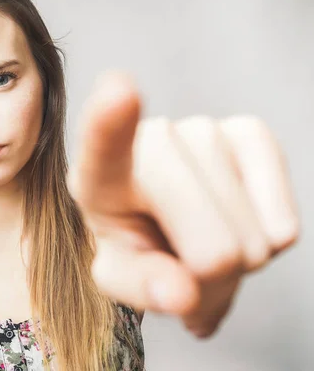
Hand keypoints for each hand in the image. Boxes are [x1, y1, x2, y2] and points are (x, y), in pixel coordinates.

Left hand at [67, 72, 299, 337]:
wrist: (163, 219)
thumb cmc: (135, 242)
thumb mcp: (122, 276)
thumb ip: (143, 288)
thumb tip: (182, 294)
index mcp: (100, 176)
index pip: (104, 147)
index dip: (111, 121)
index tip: (119, 89)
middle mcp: (152, 141)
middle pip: (211, 247)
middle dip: (209, 279)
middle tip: (185, 266)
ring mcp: (203, 131)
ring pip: (251, 240)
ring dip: (237, 264)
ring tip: (202, 242)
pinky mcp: (250, 132)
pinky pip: (283, 224)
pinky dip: (269, 242)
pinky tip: (238, 222)